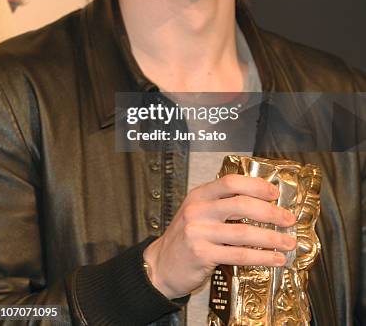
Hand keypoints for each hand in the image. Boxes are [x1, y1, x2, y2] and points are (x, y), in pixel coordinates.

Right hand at [143, 173, 295, 298]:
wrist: (160, 265)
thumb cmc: (185, 238)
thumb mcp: (199, 213)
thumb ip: (221, 205)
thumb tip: (261, 203)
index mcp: (199, 195)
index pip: (231, 182)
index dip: (256, 186)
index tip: (274, 194)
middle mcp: (198, 210)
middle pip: (241, 204)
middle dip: (270, 212)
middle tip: (288, 219)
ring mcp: (198, 232)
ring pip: (243, 232)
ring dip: (271, 238)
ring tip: (287, 242)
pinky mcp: (201, 254)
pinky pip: (239, 255)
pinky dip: (261, 257)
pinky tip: (274, 258)